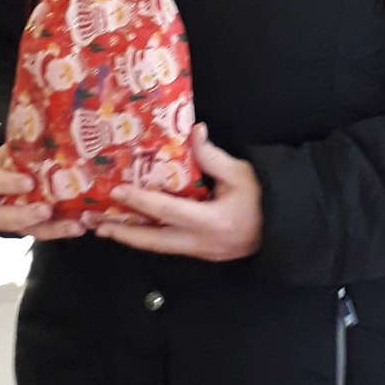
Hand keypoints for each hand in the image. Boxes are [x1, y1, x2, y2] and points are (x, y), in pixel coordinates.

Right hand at [0, 143, 86, 240]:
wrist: (22, 164)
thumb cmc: (22, 150)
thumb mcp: (19, 143)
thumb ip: (31, 136)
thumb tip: (51, 108)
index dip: (7, 183)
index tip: (28, 182)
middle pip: (1, 217)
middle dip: (24, 216)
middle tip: (46, 210)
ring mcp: (15, 217)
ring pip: (25, 231)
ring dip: (50, 230)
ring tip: (73, 226)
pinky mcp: (33, 225)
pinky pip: (44, 232)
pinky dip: (62, 230)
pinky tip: (81, 225)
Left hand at [95, 125, 262, 259]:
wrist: (286, 227)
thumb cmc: (265, 198)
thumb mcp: (241, 173)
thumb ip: (212, 156)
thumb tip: (193, 131)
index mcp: (213, 221)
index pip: (169, 211)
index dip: (141, 202)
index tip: (117, 192)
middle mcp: (203, 242)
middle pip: (155, 241)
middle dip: (125, 233)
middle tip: (97, 225)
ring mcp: (203, 252)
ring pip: (161, 247)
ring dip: (135, 237)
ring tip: (109, 228)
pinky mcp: (205, 253)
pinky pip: (172, 246)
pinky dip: (152, 237)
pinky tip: (139, 228)